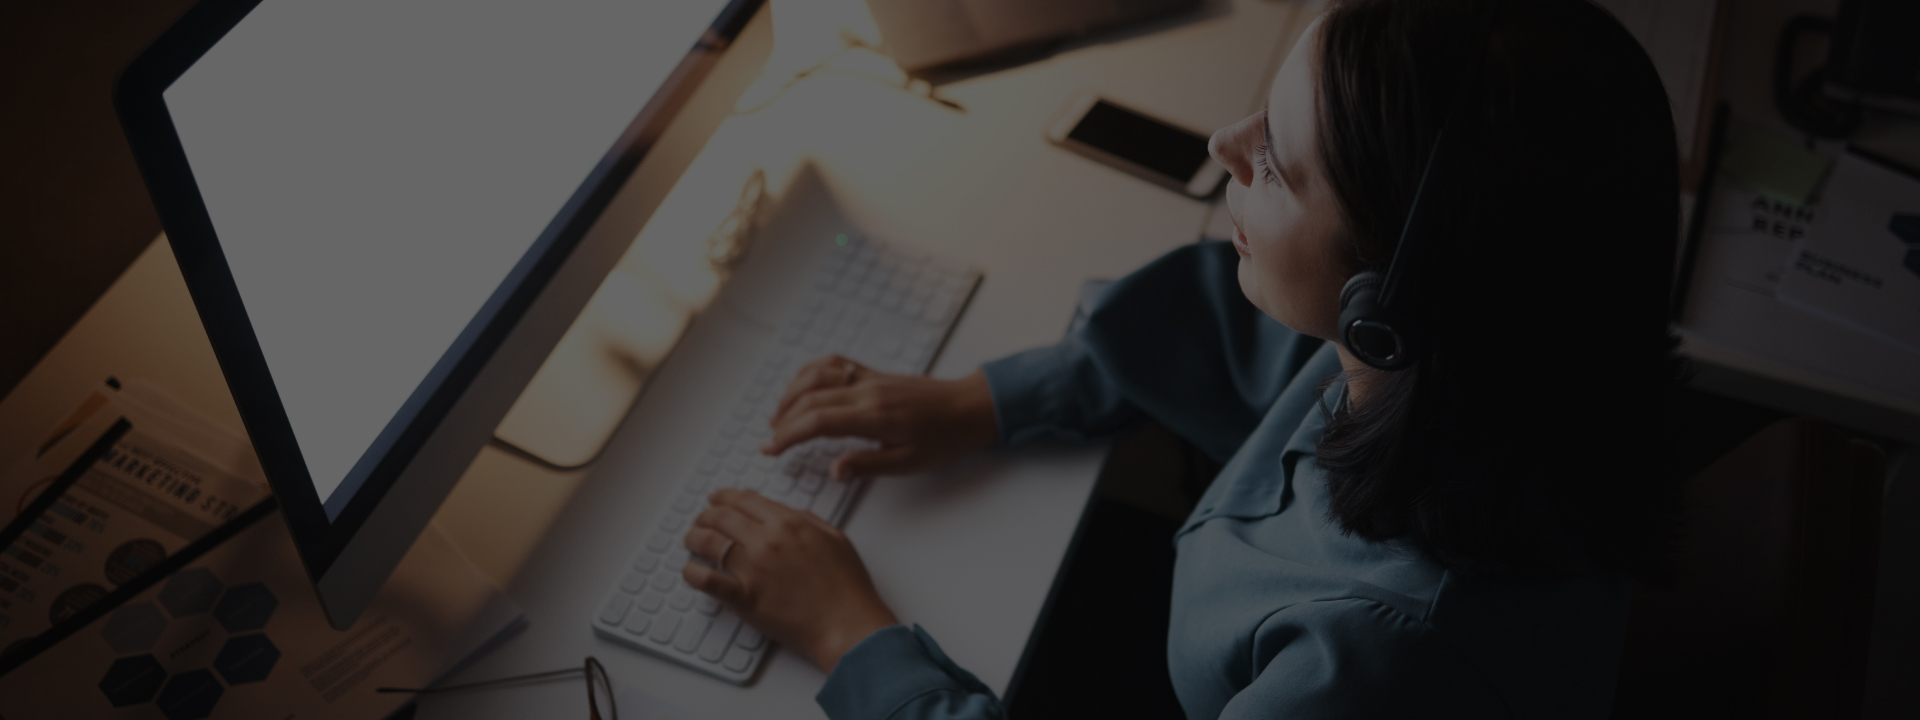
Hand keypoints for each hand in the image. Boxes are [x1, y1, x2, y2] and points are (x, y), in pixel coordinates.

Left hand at [681, 489, 896, 671]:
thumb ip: (807, 520)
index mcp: (789, 523)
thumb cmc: (847, 586)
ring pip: (709, 542)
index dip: (725, 496)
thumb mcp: (834, 538)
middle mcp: (767, 541)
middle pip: (722, 517)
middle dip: (706, 514)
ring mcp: (753, 569)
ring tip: (691, 539)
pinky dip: (692, 573)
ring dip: (694, 537)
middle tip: (701, 518)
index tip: (716, 498)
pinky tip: (689, 570)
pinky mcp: (745, 598)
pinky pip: (707, 581)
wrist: (847, 624)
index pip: (745, 500)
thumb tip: (784, 512)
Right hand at [763, 354, 997, 477]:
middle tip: (769, 442)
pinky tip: (801, 387)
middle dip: (783, 420)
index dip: (789, 435)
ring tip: (778, 418)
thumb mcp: (910, 463)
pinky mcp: (873, 372)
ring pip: (816, 375)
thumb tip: (834, 470)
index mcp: (875, 415)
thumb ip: (869, 465)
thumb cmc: (945, 438)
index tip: (770, 450)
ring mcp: (869, 377)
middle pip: (810, 398)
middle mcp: (868, 390)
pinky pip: (833, 363)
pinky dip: (810, 372)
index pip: (818, 421)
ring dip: (790, 394)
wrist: (969, 407)